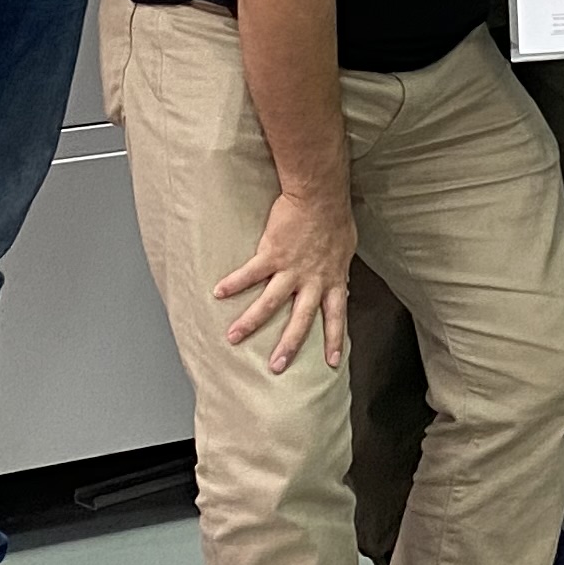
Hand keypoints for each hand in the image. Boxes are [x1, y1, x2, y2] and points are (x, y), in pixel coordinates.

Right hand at [216, 184, 357, 374]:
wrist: (320, 196)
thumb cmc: (336, 219)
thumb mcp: (345, 251)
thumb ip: (339, 271)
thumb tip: (343, 285)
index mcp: (333, 280)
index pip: (336, 316)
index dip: (335, 339)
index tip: (332, 363)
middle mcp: (312, 280)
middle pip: (300, 320)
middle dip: (289, 346)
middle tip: (277, 367)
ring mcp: (291, 269)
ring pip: (270, 302)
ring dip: (250, 322)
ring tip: (233, 337)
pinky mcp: (272, 254)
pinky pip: (250, 272)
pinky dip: (233, 282)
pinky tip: (218, 292)